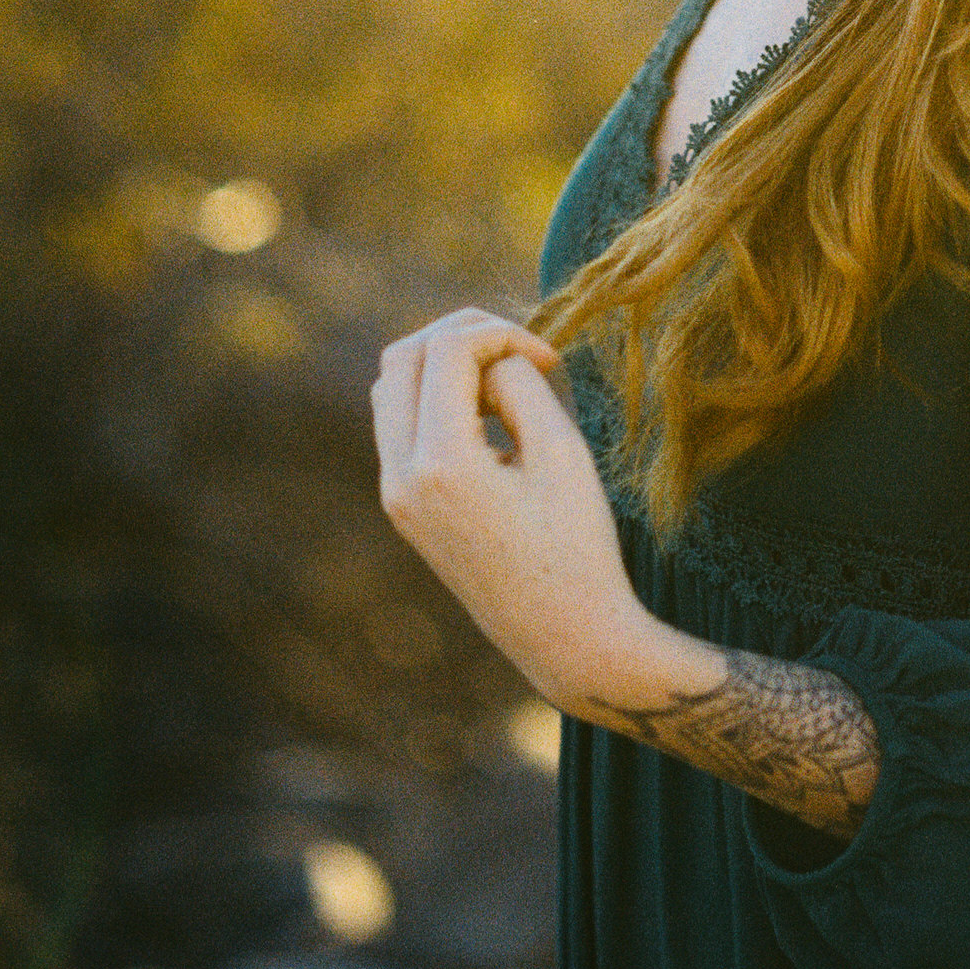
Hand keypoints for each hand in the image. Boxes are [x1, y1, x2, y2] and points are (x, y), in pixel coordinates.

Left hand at [370, 307, 651, 713]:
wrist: (563, 635)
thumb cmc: (577, 545)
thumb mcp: (562, 452)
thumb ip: (519, 386)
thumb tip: (491, 359)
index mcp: (440, 463)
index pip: (446, 350)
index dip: (501, 333)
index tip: (550, 359)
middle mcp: (401, 477)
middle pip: (401, 357)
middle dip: (462, 333)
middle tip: (520, 348)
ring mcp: (395, 495)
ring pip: (392, 386)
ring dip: (442, 362)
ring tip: (504, 377)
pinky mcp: (404, 506)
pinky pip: (399, 423)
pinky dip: (435, 396)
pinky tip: (487, 409)